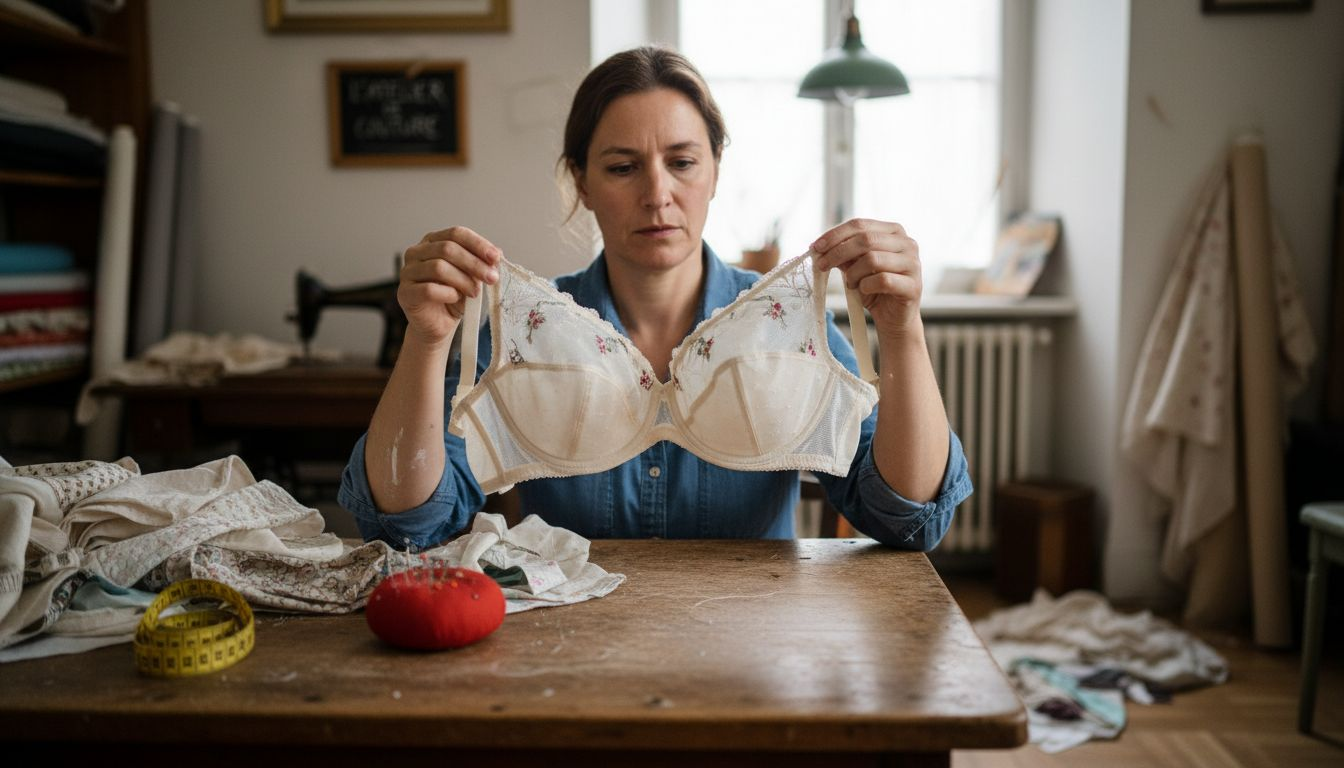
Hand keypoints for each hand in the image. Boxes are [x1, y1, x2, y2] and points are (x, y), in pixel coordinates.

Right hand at [399, 226, 500, 346]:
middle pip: (447, 248)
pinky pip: (428, 289)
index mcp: (433, 241)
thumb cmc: (453, 297)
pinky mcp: (405, 293)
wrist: (438, 324)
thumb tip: (497, 253)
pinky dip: (447, 293)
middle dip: (474, 263)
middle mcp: (416, 252)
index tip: (495, 257)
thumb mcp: (471, 277)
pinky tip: (455, 298)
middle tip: (491, 278)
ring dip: (463, 280)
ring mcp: (407, 272)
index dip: (478, 244)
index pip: (456, 234)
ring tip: (475, 292)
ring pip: (438, 267)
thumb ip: (481, 263)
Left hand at [811, 218, 922, 336]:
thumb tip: (821, 248)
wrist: (893, 318)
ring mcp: (913, 264)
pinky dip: (866, 286)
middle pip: (865, 240)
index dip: (835, 234)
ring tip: (850, 284)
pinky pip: (882, 280)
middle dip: (838, 252)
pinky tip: (864, 291)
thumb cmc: (874, 289)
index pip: (860, 225)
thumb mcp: (855, 267)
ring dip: (853, 273)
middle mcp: (907, 243)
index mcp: (893, 232)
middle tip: (822, 265)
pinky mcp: (913, 285)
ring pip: (872, 259)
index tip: (815, 247)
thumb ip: (844, 254)